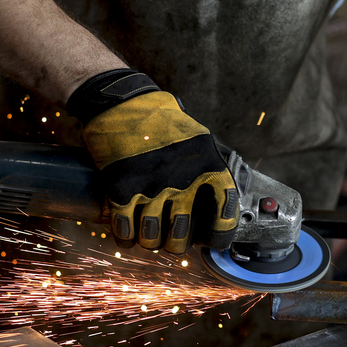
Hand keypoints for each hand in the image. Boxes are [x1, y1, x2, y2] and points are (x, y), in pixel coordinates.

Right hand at [68, 69, 238, 253]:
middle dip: (176, 243)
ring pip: (151, 236)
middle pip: (181, 234)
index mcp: (207, 166)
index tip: (212, 240)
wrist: (121, 102)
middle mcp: (183, 180)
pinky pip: (124, 228)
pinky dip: (125, 237)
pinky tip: (126, 236)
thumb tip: (220, 201)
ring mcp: (151, 186)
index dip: (220, 233)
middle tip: (172, 239)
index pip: (225, 211)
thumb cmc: (161, 120)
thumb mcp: (198, 138)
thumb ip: (208, 169)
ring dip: (149, 241)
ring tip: (148, 236)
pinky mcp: (121, 188)